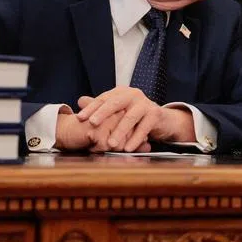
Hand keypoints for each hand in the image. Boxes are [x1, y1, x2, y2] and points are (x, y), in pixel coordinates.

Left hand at [75, 87, 193, 149]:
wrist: (162, 120)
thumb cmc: (135, 116)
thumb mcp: (117, 111)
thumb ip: (100, 107)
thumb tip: (80, 101)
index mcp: (121, 92)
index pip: (103, 99)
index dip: (91, 108)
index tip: (79, 118)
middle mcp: (133, 95)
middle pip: (115, 103)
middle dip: (103, 113)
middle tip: (92, 124)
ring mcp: (145, 103)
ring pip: (130, 117)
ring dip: (119, 131)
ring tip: (111, 144)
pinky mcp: (156, 114)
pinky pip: (144, 127)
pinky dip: (135, 139)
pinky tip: (128, 148)